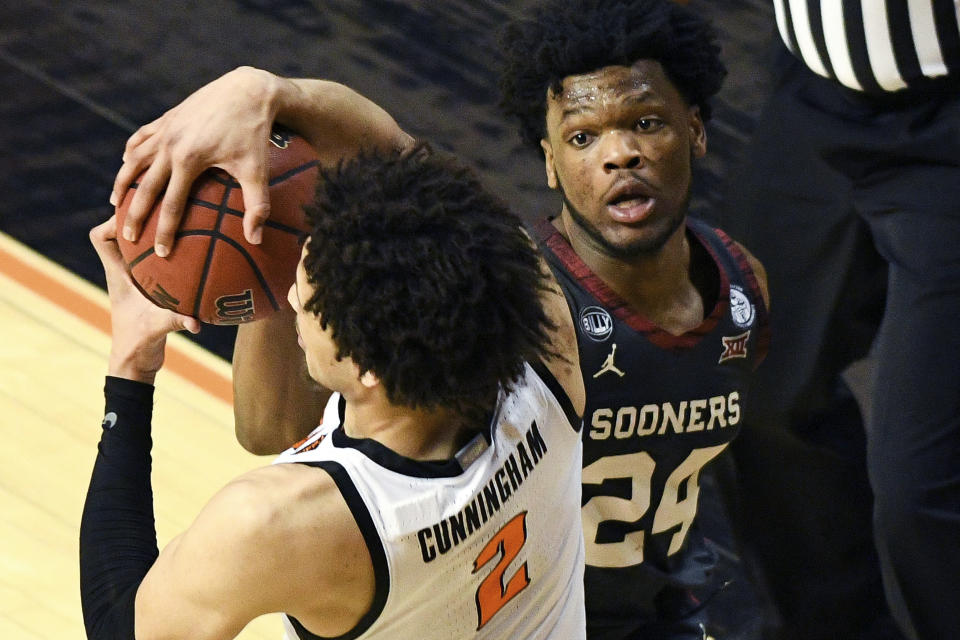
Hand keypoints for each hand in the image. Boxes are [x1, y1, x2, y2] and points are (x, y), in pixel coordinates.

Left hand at [90, 216, 199, 383]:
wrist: (135, 360)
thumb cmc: (138, 343)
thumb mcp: (157, 330)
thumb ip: (174, 322)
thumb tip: (196, 321)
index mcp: (117, 274)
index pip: (100, 236)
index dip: (113, 221)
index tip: (139, 217)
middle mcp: (124, 270)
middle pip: (122, 229)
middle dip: (140, 214)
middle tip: (167, 206)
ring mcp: (137, 276)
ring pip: (140, 240)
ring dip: (157, 228)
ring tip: (183, 215)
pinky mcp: (152, 283)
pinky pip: (158, 256)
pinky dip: (173, 247)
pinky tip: (199, 243)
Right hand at [110, 66, 281, 255]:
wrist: (248, 90)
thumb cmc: (256, 134)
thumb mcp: (258, 170)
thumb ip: (257, 206)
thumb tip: (256, 240)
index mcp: (189, 160)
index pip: (171, 205)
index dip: (164, 231)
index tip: (160, 252)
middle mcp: (170, 144)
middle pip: (144, 186)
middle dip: (134, 214)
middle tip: (128, 237)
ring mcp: (165, 129)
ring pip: (134, 160)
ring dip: (123, 182)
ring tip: (115, 204)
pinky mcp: (167, 118)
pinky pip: (141, 137)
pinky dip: (131, 152)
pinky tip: (126, 164)